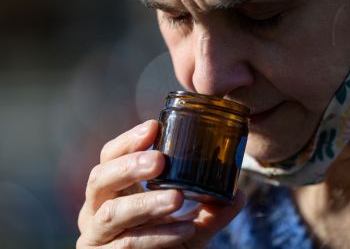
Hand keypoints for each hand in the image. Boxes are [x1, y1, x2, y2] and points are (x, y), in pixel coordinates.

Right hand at [77, 120, 244, 247]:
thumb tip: (238, 194)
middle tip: (160, 160)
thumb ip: (210, 211)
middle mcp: (97, 209)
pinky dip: (158, 234)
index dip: (129, 141)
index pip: (111, 157)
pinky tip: (185, 228)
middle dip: (129, 166)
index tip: (154, 126)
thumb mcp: (188, 225)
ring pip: (112, 212)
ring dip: (146, 203)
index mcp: (114, 191)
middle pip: (100, 178)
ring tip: (177, 197)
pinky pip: (128, 243)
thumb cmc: (166, 245)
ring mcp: (97, 236)